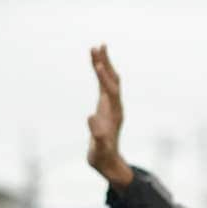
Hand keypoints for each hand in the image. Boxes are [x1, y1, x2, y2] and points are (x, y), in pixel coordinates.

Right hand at [87, 43, 132, 186]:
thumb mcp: (99, 149)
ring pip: (109, 81)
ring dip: (104, 64)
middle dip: (106, 64)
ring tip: (97, 46)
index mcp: (114, 115)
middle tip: (99, 46)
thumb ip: (97, 135)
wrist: (108, 162)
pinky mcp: (106, 106)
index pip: (110, 92)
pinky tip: (95, 62)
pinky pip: (103, 85)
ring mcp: (111, 106)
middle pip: (112, 81)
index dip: (104, 78)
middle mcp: (115, 107)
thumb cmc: (102, 156)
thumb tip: (91, 118)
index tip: (97, 64)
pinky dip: (100, 73)